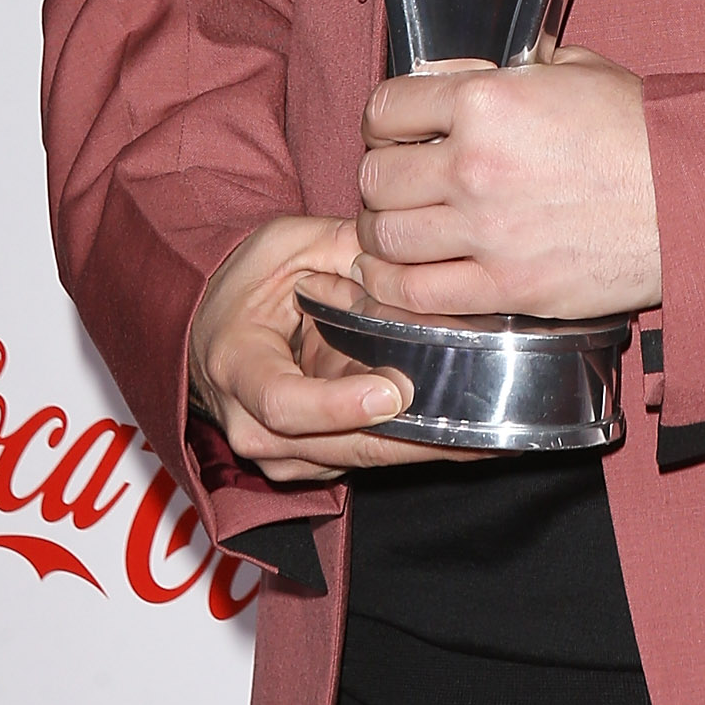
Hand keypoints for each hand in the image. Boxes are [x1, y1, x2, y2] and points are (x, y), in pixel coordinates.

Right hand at [186, 213, 491, 482]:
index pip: (281, 402)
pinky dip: (413, 447)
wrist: (214, 330)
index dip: (336, 405)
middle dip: (409, 438)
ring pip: (360, 458)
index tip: (393, 391)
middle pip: (336, 445)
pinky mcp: (312, 459)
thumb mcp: (288, 246)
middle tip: (474, 425)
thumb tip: (407, 255)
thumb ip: (345, 248)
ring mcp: (282, 451)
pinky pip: (366, 457)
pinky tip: (466, 438)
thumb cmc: (248, 283)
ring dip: (423, 449)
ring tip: (489, 435)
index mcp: (238, 365)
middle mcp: (252, 423)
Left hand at [355, 47, 660, 322]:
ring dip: (383, 232)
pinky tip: (396, 275)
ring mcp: (487, 232)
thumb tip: (452, 72)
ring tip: (401, 228)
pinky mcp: (506, 287)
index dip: (384, 120)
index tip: (394, 133)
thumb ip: (505, 68)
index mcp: (488, 100)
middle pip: (375, 177)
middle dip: (381, 177)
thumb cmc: (643, 131)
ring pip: (385, 236)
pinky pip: (414, 293)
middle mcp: (475, 164)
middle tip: (400, 183)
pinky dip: (391, 286)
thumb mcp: (574, 68)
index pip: (385, 108)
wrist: (697, 197)